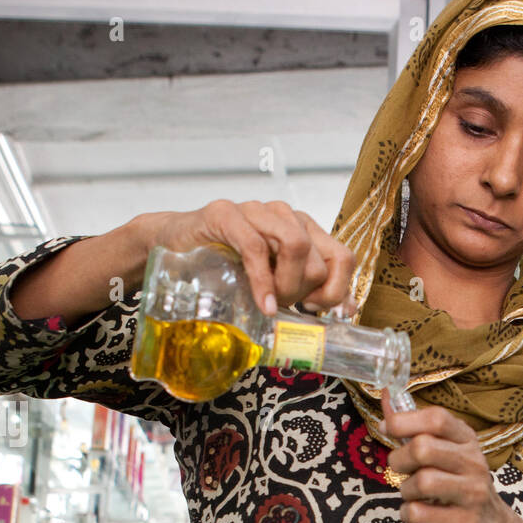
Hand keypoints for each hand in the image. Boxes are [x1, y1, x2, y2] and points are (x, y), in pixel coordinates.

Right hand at [135, 200, 356, 316]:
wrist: (175, 247)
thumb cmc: (227, 268)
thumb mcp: (274, 283)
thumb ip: (309, 292)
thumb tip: (347, 311)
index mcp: (304, 230)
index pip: (344, 257)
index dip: (337, 290)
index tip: (316, 310)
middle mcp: (286, 215)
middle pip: (320, 260)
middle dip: (305, 294)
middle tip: (284, 306)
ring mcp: (257, 211)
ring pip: (296, 247)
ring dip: (287, 286)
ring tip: (271, 303)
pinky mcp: (226, 214)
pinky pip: (256, 248)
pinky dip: (263, 283)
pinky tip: (263, 305)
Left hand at [381, 389, 517, 522]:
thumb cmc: (459, 483)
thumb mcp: (447, 451)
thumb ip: (415, 429)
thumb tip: (384, 397)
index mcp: (467, 440)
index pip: (437, 418)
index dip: (404, 420)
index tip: (387, 428)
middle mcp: (474, 463)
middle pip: (423, 449)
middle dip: (399, 460)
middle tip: (401, 470)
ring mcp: (473, 493)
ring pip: (421, 482)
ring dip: (405, 490)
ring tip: (413, 494)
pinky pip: (419, 514)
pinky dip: (408, 513)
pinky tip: (418, 512)